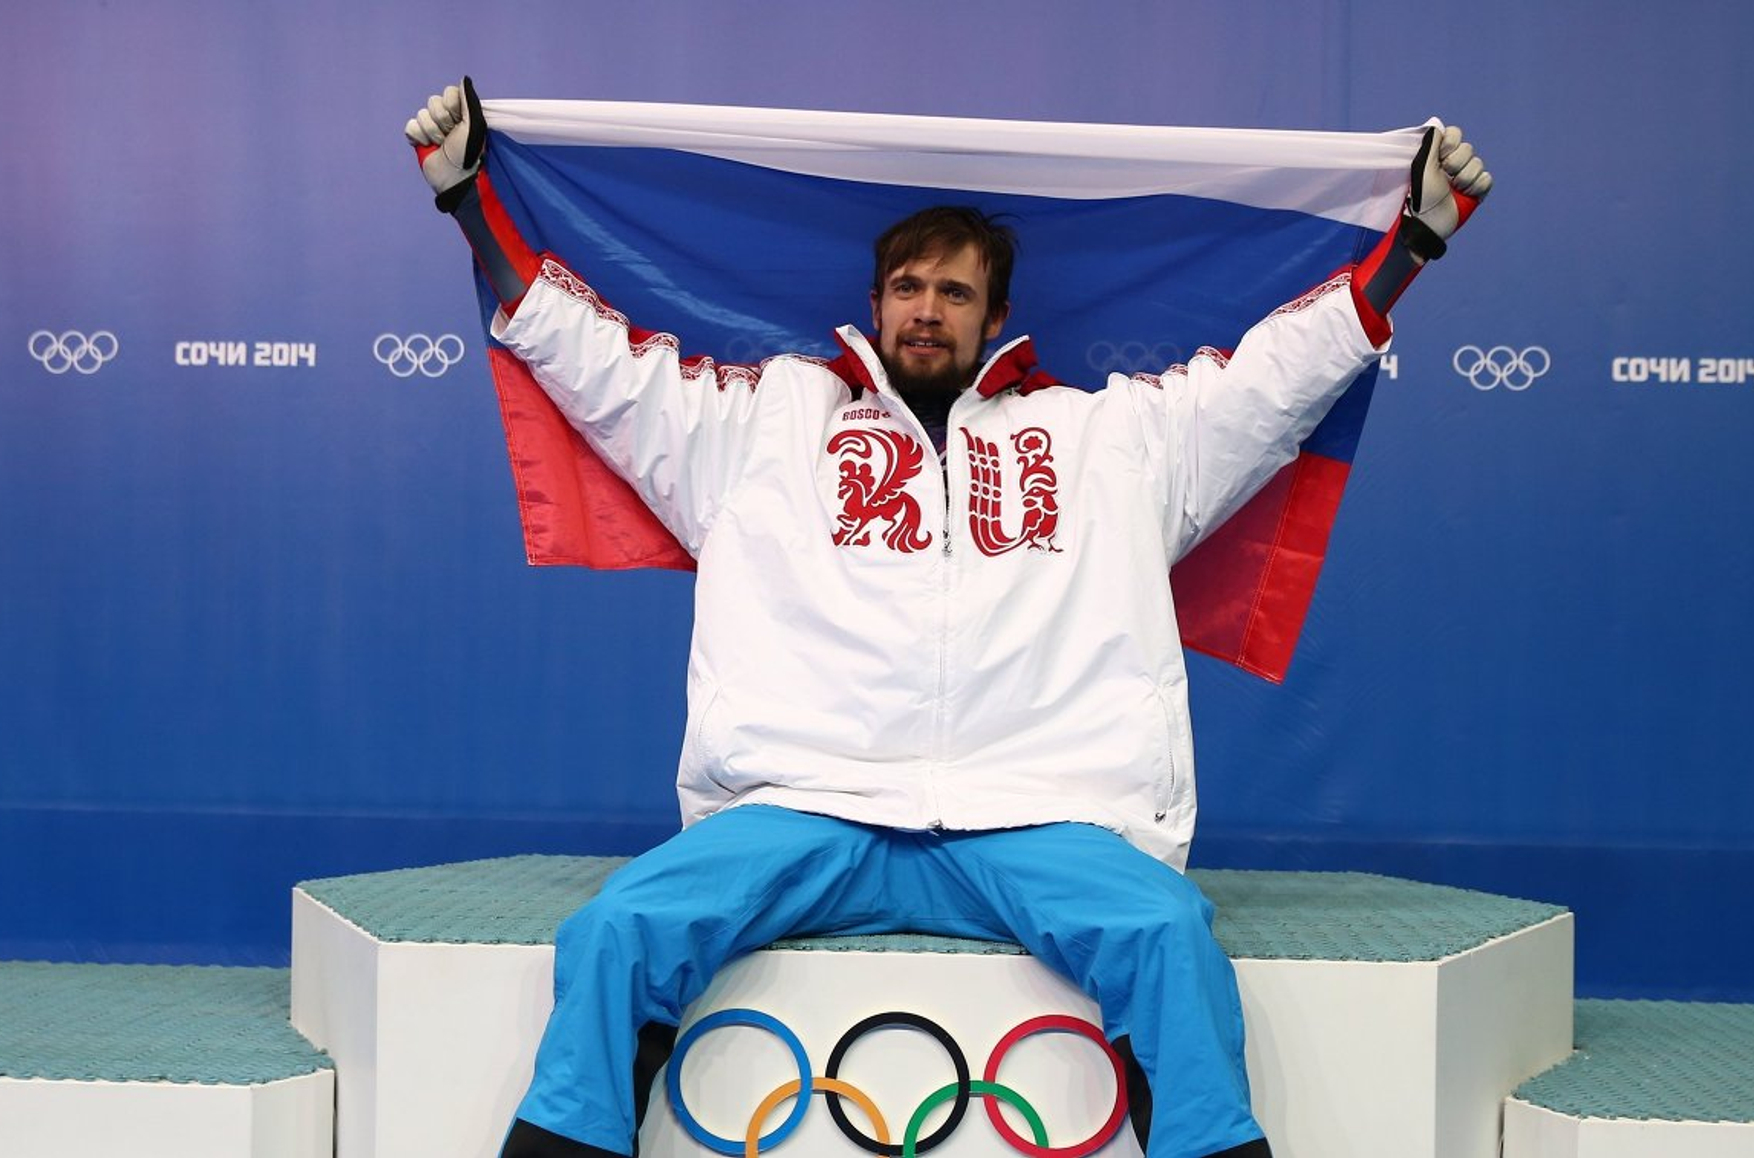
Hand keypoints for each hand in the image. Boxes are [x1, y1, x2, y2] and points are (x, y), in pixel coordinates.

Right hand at [404, 77, 484, 201]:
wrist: (455, 177)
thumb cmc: (469, 153)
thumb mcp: (474, 125)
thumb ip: (469, 100)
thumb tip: (464, 79)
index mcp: (461, 112)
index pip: (448, 93)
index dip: (453, 107)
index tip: (461, 122)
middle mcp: (445, 118)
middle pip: (433, 101)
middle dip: (443, 121)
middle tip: (452, 137)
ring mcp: (430, 128)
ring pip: (421, 114)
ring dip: (433, 132)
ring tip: (442, 145)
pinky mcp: (417, 138)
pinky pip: (410, 126)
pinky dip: (418, 137)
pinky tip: (428, 147)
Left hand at [1407, 124, 1491, 245]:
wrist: (1428, 223)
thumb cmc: (1419, 195)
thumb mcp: (1421, 165)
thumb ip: (1431, 142)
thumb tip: (1436, 126)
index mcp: (1438, 156)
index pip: (1455, 134)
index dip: (1451, 143)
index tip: (1441, 156)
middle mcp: (1452, 164)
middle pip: (1468, 148)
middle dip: (1457, 163)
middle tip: (1445, 177)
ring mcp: (1465, 178)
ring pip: (1478, 164)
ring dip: (1465, 178)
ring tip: (1453, 190)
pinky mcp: (1476, 191)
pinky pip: (1486, 179)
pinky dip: (1476, 187)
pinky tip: (1465, 196)